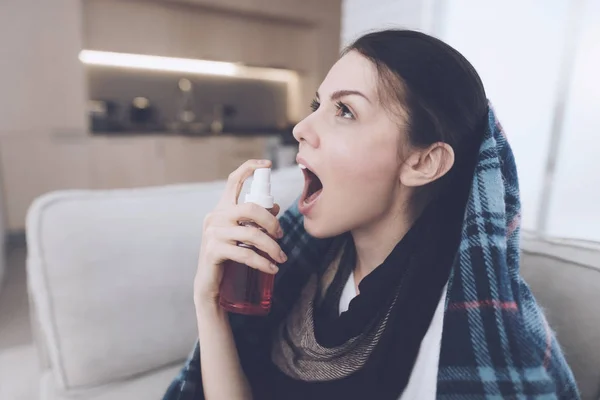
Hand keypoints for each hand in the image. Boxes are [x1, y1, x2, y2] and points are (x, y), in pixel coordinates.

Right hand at [194, 159, 285, 308]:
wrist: (209, 283)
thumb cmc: (228, 256)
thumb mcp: (242, 234)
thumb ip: (255, 220)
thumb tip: (275, 206)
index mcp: (223, 208)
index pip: (234, 181)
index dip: (250, 168)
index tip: (268, 165)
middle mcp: (215, 216)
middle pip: (251, 208)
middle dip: (272, 222)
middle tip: (281, 235)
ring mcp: (213, 232)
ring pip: (252, 234)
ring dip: (272, 247)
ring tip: (281, 258)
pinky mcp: (213, 250)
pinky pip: (246, 254)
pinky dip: (263, 262)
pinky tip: (272, 267)